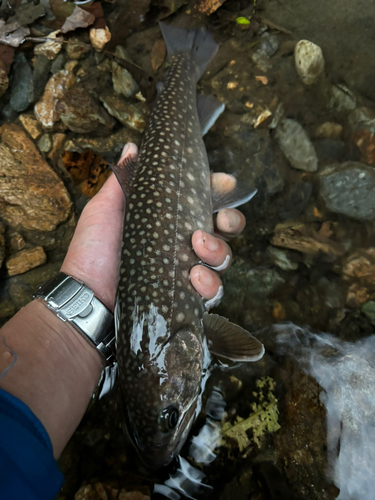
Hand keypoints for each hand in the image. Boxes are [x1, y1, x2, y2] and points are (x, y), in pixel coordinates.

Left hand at [61, 143, 245, 307]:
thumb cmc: (93, 251)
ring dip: (219, 251)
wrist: (86, 295)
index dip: (220, 191)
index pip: (204, 203)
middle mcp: (182, 245)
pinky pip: (213, 291)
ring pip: (223, 259)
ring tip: (197, 249)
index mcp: (168, 221)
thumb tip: (132, 146)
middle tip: (220, 219)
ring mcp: (187, 272)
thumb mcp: (105, 210)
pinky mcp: (187, 297)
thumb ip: (123, 180)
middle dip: (231, 221)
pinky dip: (211, 284)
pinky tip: (195, 277)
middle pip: (225, 230)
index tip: (225, 182)